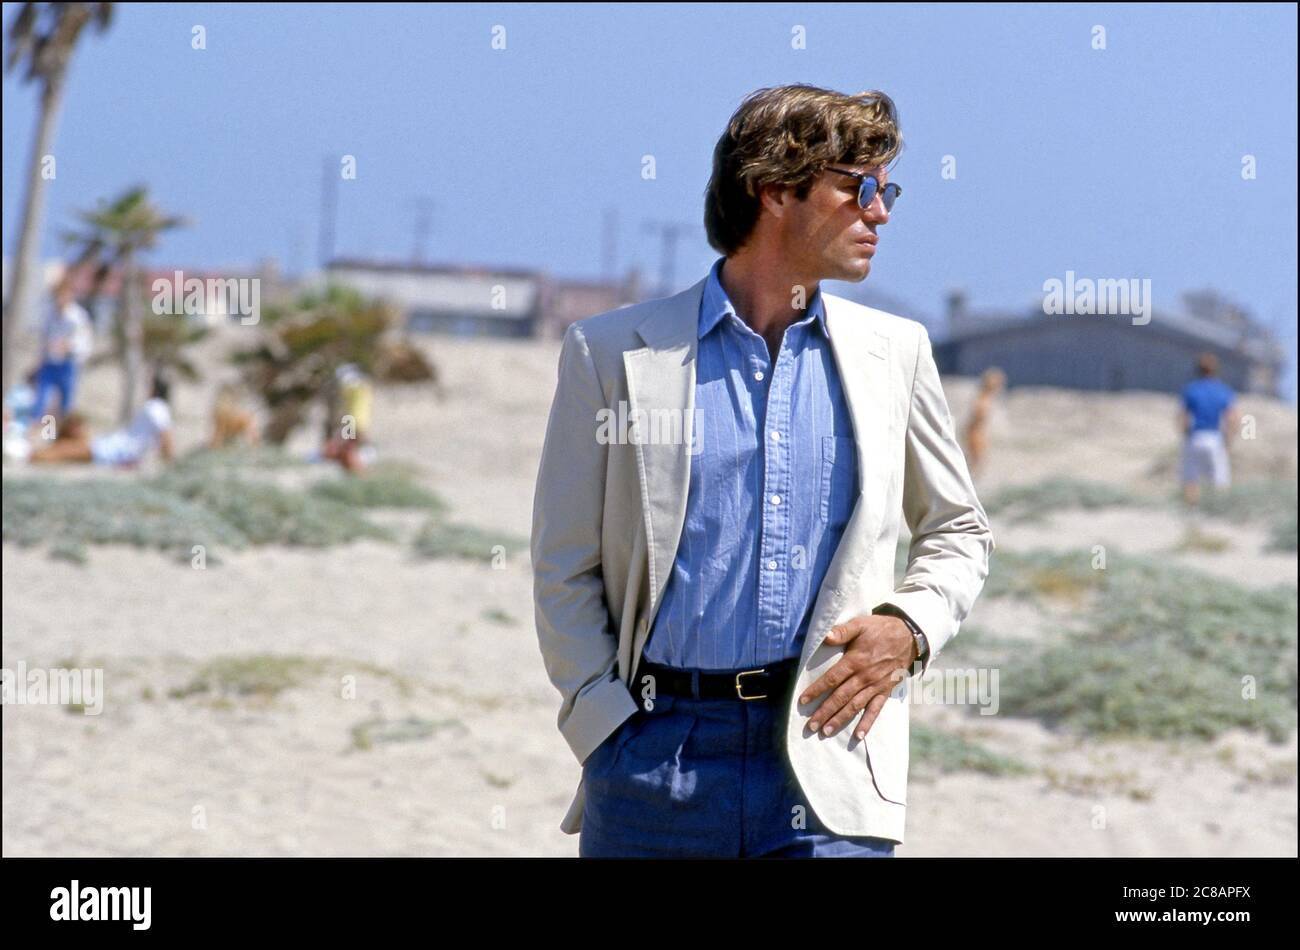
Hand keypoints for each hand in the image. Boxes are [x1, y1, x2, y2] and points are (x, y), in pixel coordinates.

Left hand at [798, 614, 916, 740]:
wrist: (908, 637)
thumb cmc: (880, 629)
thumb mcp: (860, 624)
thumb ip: (842, 631)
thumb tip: (825, 636)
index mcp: (855, 661)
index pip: (832, 679)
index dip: (816, 690)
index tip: (803, 701)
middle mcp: (864, 677)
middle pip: (840, 697)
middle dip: (824, 712)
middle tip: (811, 726)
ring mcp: (875, 686)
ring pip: (854, 706)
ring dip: (840, 720)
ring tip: (826, 732)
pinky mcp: (885, 691)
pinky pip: (876, 709)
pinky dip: (867, 723)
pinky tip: (859, 736)